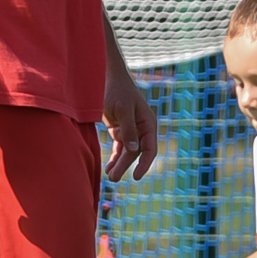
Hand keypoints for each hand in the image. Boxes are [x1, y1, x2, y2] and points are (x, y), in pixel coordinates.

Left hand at [101, 63, 156, 182]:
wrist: (106, 78)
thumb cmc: (117, 90)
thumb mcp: (123, 109)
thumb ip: (129, 129)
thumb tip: (134, 149)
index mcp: (148, 124)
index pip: (149, 148)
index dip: (144, 163)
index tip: (136, 176)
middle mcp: (141, 129)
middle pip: (135, 153)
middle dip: (125, 166)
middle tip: (114, 179)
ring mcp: (131, 130)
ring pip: (126, 152)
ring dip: (119, 164)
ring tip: (110, 176)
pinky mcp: (120, 130)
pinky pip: (119, 147)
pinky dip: (114, 157)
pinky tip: (109, 168)